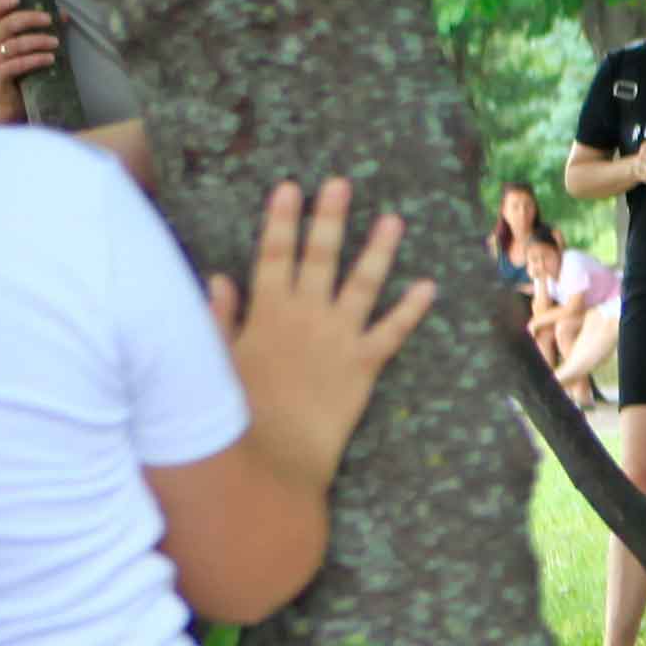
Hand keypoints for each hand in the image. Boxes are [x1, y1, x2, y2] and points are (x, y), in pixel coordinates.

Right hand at [0, 0, 64, 104]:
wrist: (11, 101)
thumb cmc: (23, 68)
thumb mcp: (31, 46)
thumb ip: (44, 29)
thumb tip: (64, 13)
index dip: (2, 1)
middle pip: (6, 24)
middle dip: (29, 19)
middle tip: (50, 20)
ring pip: (14, 45)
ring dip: (37, 41)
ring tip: (56, 43)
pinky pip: (16, 65)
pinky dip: (35, 60)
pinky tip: (50, 59)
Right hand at [213, 178, 432, 490]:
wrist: (270, 461)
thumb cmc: (235, 415)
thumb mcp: (216, 362)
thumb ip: (219, 319)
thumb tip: (217, 279)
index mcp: (266, 312)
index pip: (273, 254)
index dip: (282, 220)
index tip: (290, 186)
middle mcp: (304, 316)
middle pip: (319, 257)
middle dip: (329, 218)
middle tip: (341, 184)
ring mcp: (337, 338)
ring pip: (363, 284)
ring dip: (379, 250)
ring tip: (394, 220)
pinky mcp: (363, 365)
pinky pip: (392, 332)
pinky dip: (412, 309)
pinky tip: (430, 286)